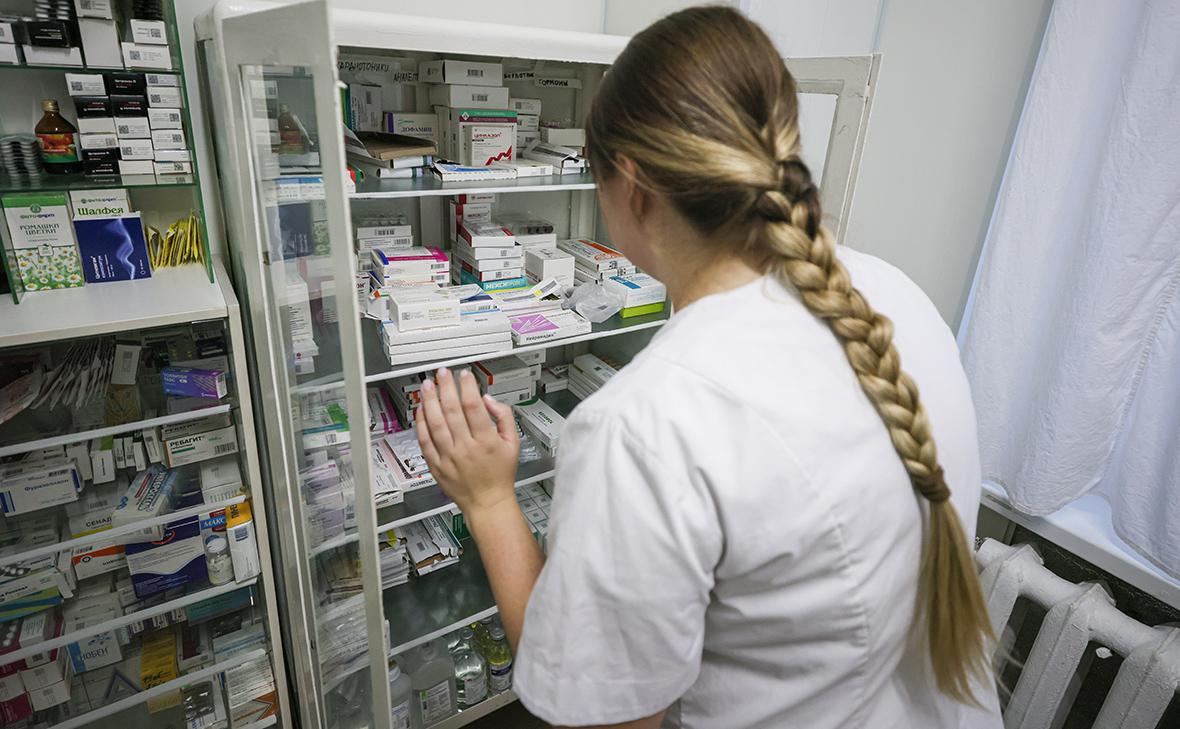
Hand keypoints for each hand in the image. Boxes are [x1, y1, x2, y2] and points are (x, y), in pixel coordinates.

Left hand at [415, 367, 519, 515]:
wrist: (487, 502)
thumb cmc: (500, 474)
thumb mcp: (514, 443)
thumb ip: (505, 417)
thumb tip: (488, 400)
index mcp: (486, 441)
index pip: (473, 406)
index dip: (467, 387)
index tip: (464, 375)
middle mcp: (466, 448)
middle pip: (452, 410)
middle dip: (446, 387)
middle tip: (442, 373)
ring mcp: (449, 457)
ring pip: (435, 423)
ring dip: (430, 401)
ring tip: (427, 385)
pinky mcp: (436, 465)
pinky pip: (425, 441)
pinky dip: (421, 424)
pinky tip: (421, 410)